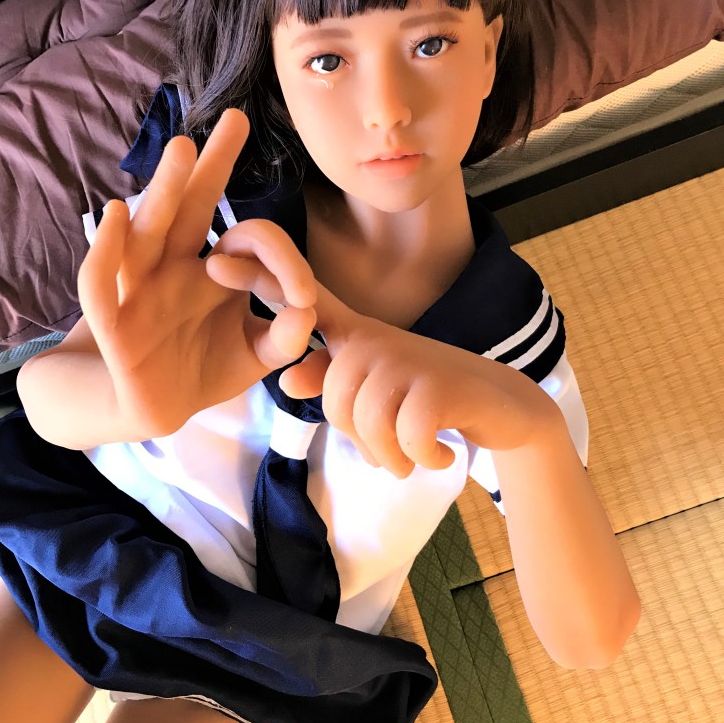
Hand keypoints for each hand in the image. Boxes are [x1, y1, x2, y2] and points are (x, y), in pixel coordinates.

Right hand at [77, 109, 316, 437]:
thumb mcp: (255, 356)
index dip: (277, 259)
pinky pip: (101, 278)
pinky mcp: (112, 320)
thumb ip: (283, 338)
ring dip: (164, 189)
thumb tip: (306, 313)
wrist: (154, 409)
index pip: (248, 240)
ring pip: (150, 229)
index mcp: (212, 268)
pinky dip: (105, 246)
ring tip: (181, 149)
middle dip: (212, 165)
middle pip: (193, 206)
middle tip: (236, 119)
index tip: (303, 296)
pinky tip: (116, 211)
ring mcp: (140, 286)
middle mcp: (175, 265)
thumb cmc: (205, 370)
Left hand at [279, 285, 556, 477]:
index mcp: (358, 338)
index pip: (308, 305)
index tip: (217, 263)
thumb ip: (335, 387)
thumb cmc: (431, 399)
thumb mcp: (377, 395)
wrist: (506, 408)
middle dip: (363, 442)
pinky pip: (406, 436)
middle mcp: (379, 339)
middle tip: (394, 452)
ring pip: (369, 422)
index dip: (259, 280)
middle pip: (336, 397)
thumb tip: (288, 380)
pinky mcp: (439, 385)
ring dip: (393, 458)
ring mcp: (410, 358)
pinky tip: (440, 455)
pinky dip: (423, 459)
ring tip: (414, 458)